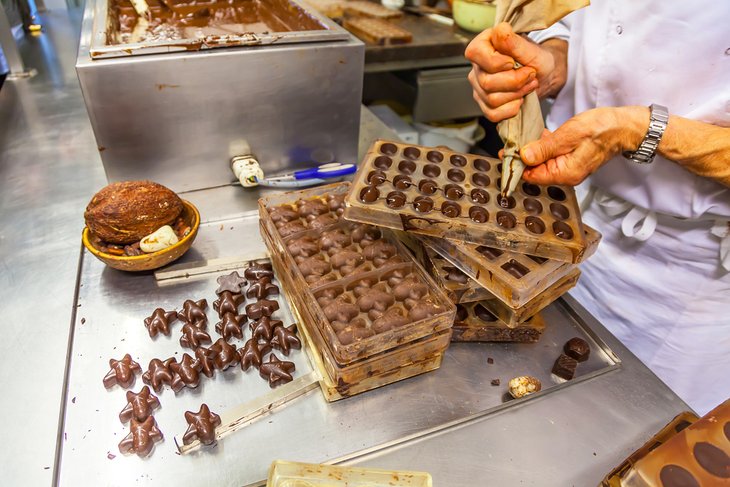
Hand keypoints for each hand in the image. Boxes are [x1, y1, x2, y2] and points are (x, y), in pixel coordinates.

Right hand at [465, 22, 566, 121]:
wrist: (543, 76)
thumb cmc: (536, 59)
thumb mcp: (531, 49)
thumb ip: (514, 42)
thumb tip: (501, 31)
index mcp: (482, 46)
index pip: (475, 54)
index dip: (496, 62)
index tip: (513, 62)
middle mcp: (477, 67)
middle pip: (487, 82)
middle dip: (515, 82)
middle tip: (530, 75)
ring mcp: (478, 87)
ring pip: (492, 100)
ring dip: (517, 94)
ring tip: (528, 85)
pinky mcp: (484, 104)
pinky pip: (493, 114)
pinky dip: (512, 109)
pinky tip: (519, 99)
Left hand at [520, 107, 649, 185]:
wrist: (626, 126)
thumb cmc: (602, 129)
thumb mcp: (569, 135)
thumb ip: (545, 147)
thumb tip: (524, 156)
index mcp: (565, 173)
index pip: (532, 176)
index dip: (516, 165)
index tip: (504, 152)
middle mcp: (566, 174)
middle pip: (535, 169)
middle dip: (521, 157)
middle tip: (509, 142)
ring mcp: (569, 166)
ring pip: (542, 161)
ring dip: (531, 150)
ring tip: (519, 136)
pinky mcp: (571, 157)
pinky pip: (552, 154)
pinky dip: (543, 146)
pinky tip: (536, 135)